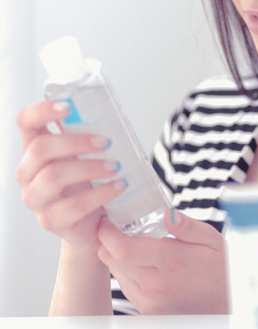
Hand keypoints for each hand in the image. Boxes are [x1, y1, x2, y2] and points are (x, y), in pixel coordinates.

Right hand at [16, 100, 124, 252]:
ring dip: (89, 168)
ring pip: (53, 176)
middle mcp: (28, 173)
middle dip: (76, 142)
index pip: (25, 122)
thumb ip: (90, 139)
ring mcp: (36, 198)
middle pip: (40, 148)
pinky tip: (118, 188)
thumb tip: (109, 114)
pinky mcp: (51, 220)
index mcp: (35, 151)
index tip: (69, 107)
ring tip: (116, 168)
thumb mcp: (89, 158)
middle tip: (106, 143)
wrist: (96, 225)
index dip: (42, 110)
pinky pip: (73, 205)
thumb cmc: (91, 184)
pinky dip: (100, 194)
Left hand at [97, 209, 228, 314]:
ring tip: (136, 246)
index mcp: (172, 261)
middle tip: (120, 228)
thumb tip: (168, 214)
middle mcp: (155, 283)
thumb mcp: (213, 242)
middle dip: (108, 240)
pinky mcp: (145, 308)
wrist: (224, 307)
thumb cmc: (220, 271)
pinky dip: (127, 271)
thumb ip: (189, 227)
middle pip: (109, 258)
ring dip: (117, 256)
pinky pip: (124, 284)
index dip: (107, 232)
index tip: (110, 221)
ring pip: (114, 271)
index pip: (121, 248)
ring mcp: (148, 299)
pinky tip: (145, 264)